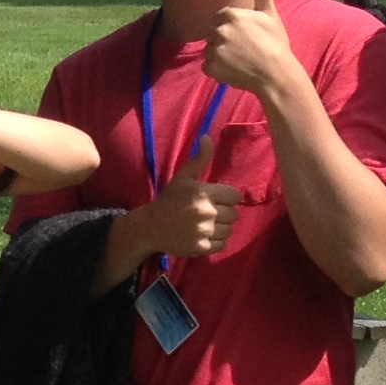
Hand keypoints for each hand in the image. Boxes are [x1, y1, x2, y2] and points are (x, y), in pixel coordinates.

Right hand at [129, 137, 240, 258]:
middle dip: (224, 212)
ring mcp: (204, 232)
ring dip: (221, 227)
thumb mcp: (183, 177)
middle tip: (209, 212)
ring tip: (207, 224)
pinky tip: (204, 235)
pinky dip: (216, 241)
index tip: (215, 199)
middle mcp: (206, 212)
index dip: (226, 197)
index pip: (235, 196)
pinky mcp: (201, 247)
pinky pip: (222, 244)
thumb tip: (208, 137)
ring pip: (229, 230)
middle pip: (234, 214)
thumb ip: (199, 159)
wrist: (150, 226)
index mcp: (203, 193)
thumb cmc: (169, 199)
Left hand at [205, 0, 299, 99]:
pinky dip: (217, 70)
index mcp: (231, 14)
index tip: (247, 36)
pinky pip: (208, 66)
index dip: (233, 27)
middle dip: (224, 39)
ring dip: (220, 55)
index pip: (221, 18)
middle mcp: (219, 30)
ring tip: (240, 60)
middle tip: (244, 49)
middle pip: (213, 32)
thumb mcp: (269, 14)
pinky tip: (234, 70)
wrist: (276, 74)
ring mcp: (214, 49)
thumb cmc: (275, 43)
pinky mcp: (211, 67)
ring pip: (210, 49)